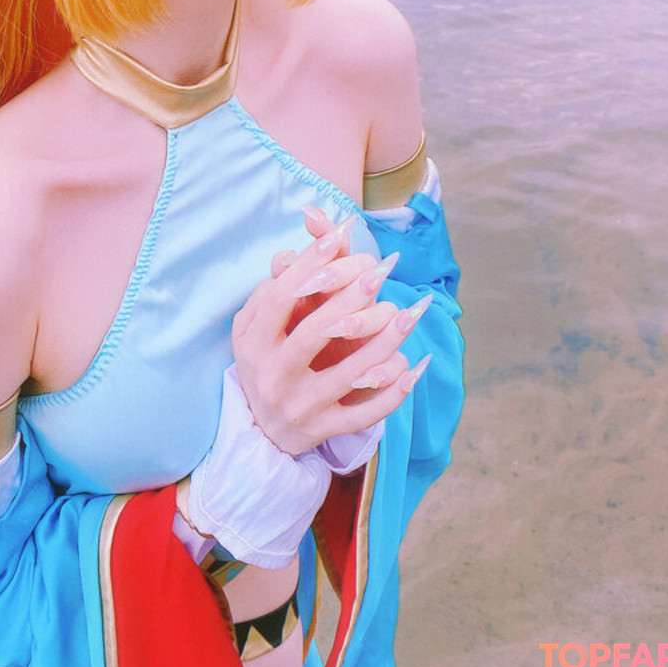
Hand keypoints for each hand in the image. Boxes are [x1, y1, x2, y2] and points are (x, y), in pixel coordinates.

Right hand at [232, 215, 428, 455]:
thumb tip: (310, 234)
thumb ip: (280, 281)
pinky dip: (393, 392)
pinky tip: (414, 366)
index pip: (278, 299)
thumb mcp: (259, 323)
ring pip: (349, 373)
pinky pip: (366, 413)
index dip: (306, 267)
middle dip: (349, 298)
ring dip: (384, 342)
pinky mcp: (324, 430)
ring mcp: (300, 406)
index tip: (335, 239)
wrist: (262, 432)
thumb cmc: (266, 359)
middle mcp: (273, 375)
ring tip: (409, 313)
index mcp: (253, 343)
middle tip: (378, 271)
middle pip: (314, 332)